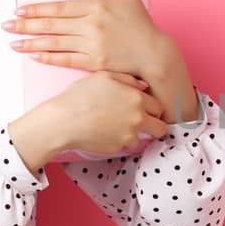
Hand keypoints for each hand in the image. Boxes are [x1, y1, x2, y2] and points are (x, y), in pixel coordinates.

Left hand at [4, 0, 200, 122]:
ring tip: (13, 42)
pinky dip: (49, 57)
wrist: (154, 54)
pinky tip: (34, 55)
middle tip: (5, 25)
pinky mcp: (95, 63)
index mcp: (96, 6)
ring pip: (54, 42)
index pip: (59, 7)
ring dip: (30, 42)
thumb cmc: (142, 24)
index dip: (37, 9)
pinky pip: (66, 59)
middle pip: (51, 24)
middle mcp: (91, 25)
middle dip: (25, 25)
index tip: (19, 9)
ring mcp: (92, 45)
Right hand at [46, 70, 168, 155]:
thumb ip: (127, 80)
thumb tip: (143, 86)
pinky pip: (125, 146)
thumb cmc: (80, 95)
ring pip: (142, 138)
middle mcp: (138, 117)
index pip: (158, 107)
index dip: (152, 109)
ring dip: (134, 135)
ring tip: (116, 128)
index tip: (146, 111)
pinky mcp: (119, 148)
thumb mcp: (103, 77)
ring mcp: (130, 135)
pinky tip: (106, 134)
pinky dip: (119, 142)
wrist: (63, 120)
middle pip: (160, 128)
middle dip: (153, 126)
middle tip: (142, 124)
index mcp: (136, 98)